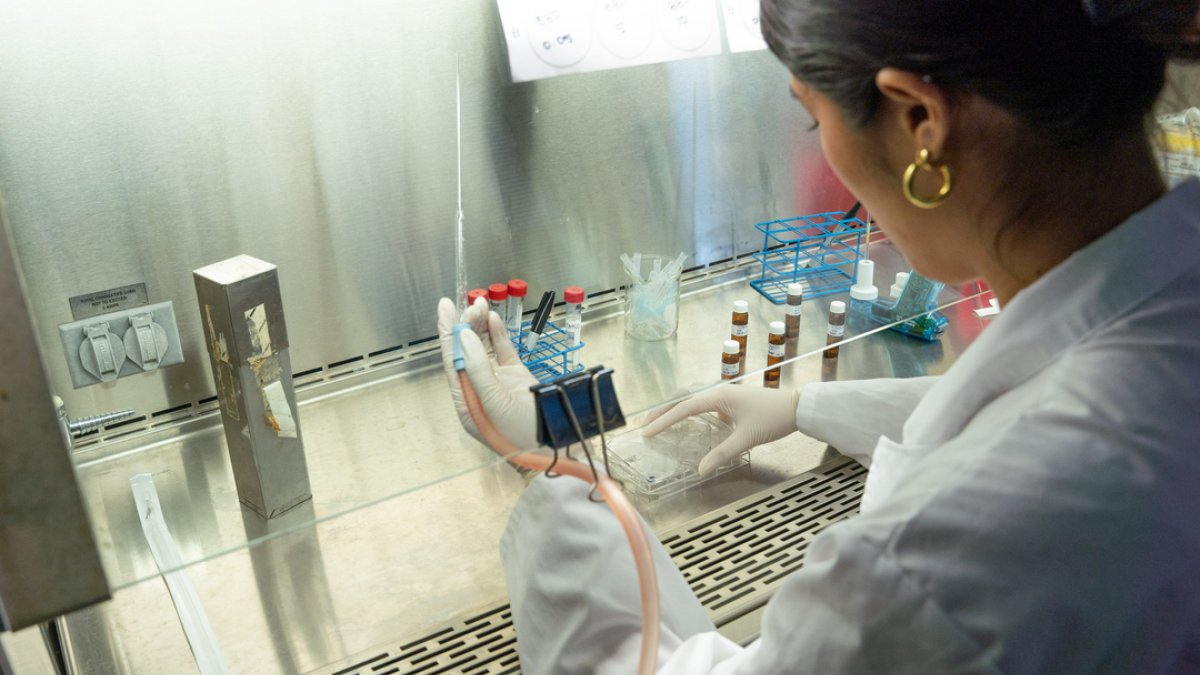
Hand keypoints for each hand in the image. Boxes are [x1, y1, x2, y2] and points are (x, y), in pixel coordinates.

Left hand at [437, 297, 539, 450]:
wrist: (558, 444)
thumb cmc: (523, 434)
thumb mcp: (496, 404)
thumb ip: (478, 370)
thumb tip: (464, 338)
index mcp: (467, 401)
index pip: (452, 361)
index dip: (448, 333)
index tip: (445, 307)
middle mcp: (479, 390)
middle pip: (467, 351)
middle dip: (467, 325)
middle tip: (472, 304)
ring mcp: (499, 382)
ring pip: (485, 348)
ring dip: (481, 326)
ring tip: (481, 304)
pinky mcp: (517, 377)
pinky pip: (504, 351)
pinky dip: (499, 335)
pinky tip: (493, 319)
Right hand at [642, 386, 799, 475]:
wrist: (798, 407)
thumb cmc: (773, 418)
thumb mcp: (746, 438)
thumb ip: (722, 454)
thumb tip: (701, 470)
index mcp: (718, 397)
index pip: (683, 409)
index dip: (663, 421)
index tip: (647, 432)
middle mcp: (719, 392)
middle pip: (683, 402)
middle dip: (663, 413)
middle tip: (645, 426)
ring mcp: (726, 396)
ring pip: (693, 403)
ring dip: (676, 412)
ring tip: (660, 423)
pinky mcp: (733, 402)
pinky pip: (704, 406)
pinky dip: (690, 414)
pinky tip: (689, 424)